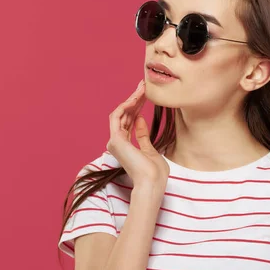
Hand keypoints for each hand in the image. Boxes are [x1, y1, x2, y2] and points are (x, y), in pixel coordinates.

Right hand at [106, 80, 169, 199]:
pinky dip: (125, 106)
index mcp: (125, 146)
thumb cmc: (154, 172)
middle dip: (134, 100)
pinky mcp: (115, 139)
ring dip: (131, 100)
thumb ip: (142, 135)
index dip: (137, 107)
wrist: (152, 183)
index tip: (146, 96)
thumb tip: (140, 120)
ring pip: (120, 114)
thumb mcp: (150, 149)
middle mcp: (116, 143)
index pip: (129, 121)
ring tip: (142, 88)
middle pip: (124, 116)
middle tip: (143, 86)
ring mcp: (114, 141)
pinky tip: (136, 98)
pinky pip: (117, 116)